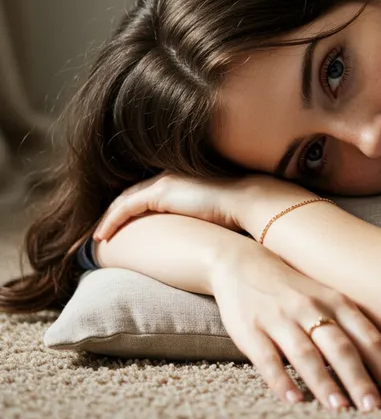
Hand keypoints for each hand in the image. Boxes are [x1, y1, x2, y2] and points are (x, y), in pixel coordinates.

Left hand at [93, 171, 246, 241]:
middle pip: (128, 196)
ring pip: (123, 201)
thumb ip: (193, 220)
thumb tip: (189, 241)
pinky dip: (111, 221)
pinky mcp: (160, 193)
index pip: (144, 195)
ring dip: (106, 219)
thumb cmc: (234, 213)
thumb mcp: (208, 215)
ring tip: (96, 238)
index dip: (127, 211)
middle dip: (111, 214)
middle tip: (99, 234)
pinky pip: (126, 207)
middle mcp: (168, 178)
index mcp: (178, 182)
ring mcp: (163, 183)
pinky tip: (103, 237)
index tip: (117, 228)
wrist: (245, 202)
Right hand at [210, 243, 380, 411]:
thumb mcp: (327, 297)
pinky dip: (281, 380)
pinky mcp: (251, 331)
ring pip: (307, 354)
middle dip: (360, 380)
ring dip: (324, 383)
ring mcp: (280, 319)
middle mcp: (311, 308)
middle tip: (375, 409)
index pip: (369, 338)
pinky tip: (293, 401)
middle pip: (341, 347)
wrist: (242, 264)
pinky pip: (267, 359)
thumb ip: (351, 327)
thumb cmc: (295, 289)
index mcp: (336, 301)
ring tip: (340, 410)